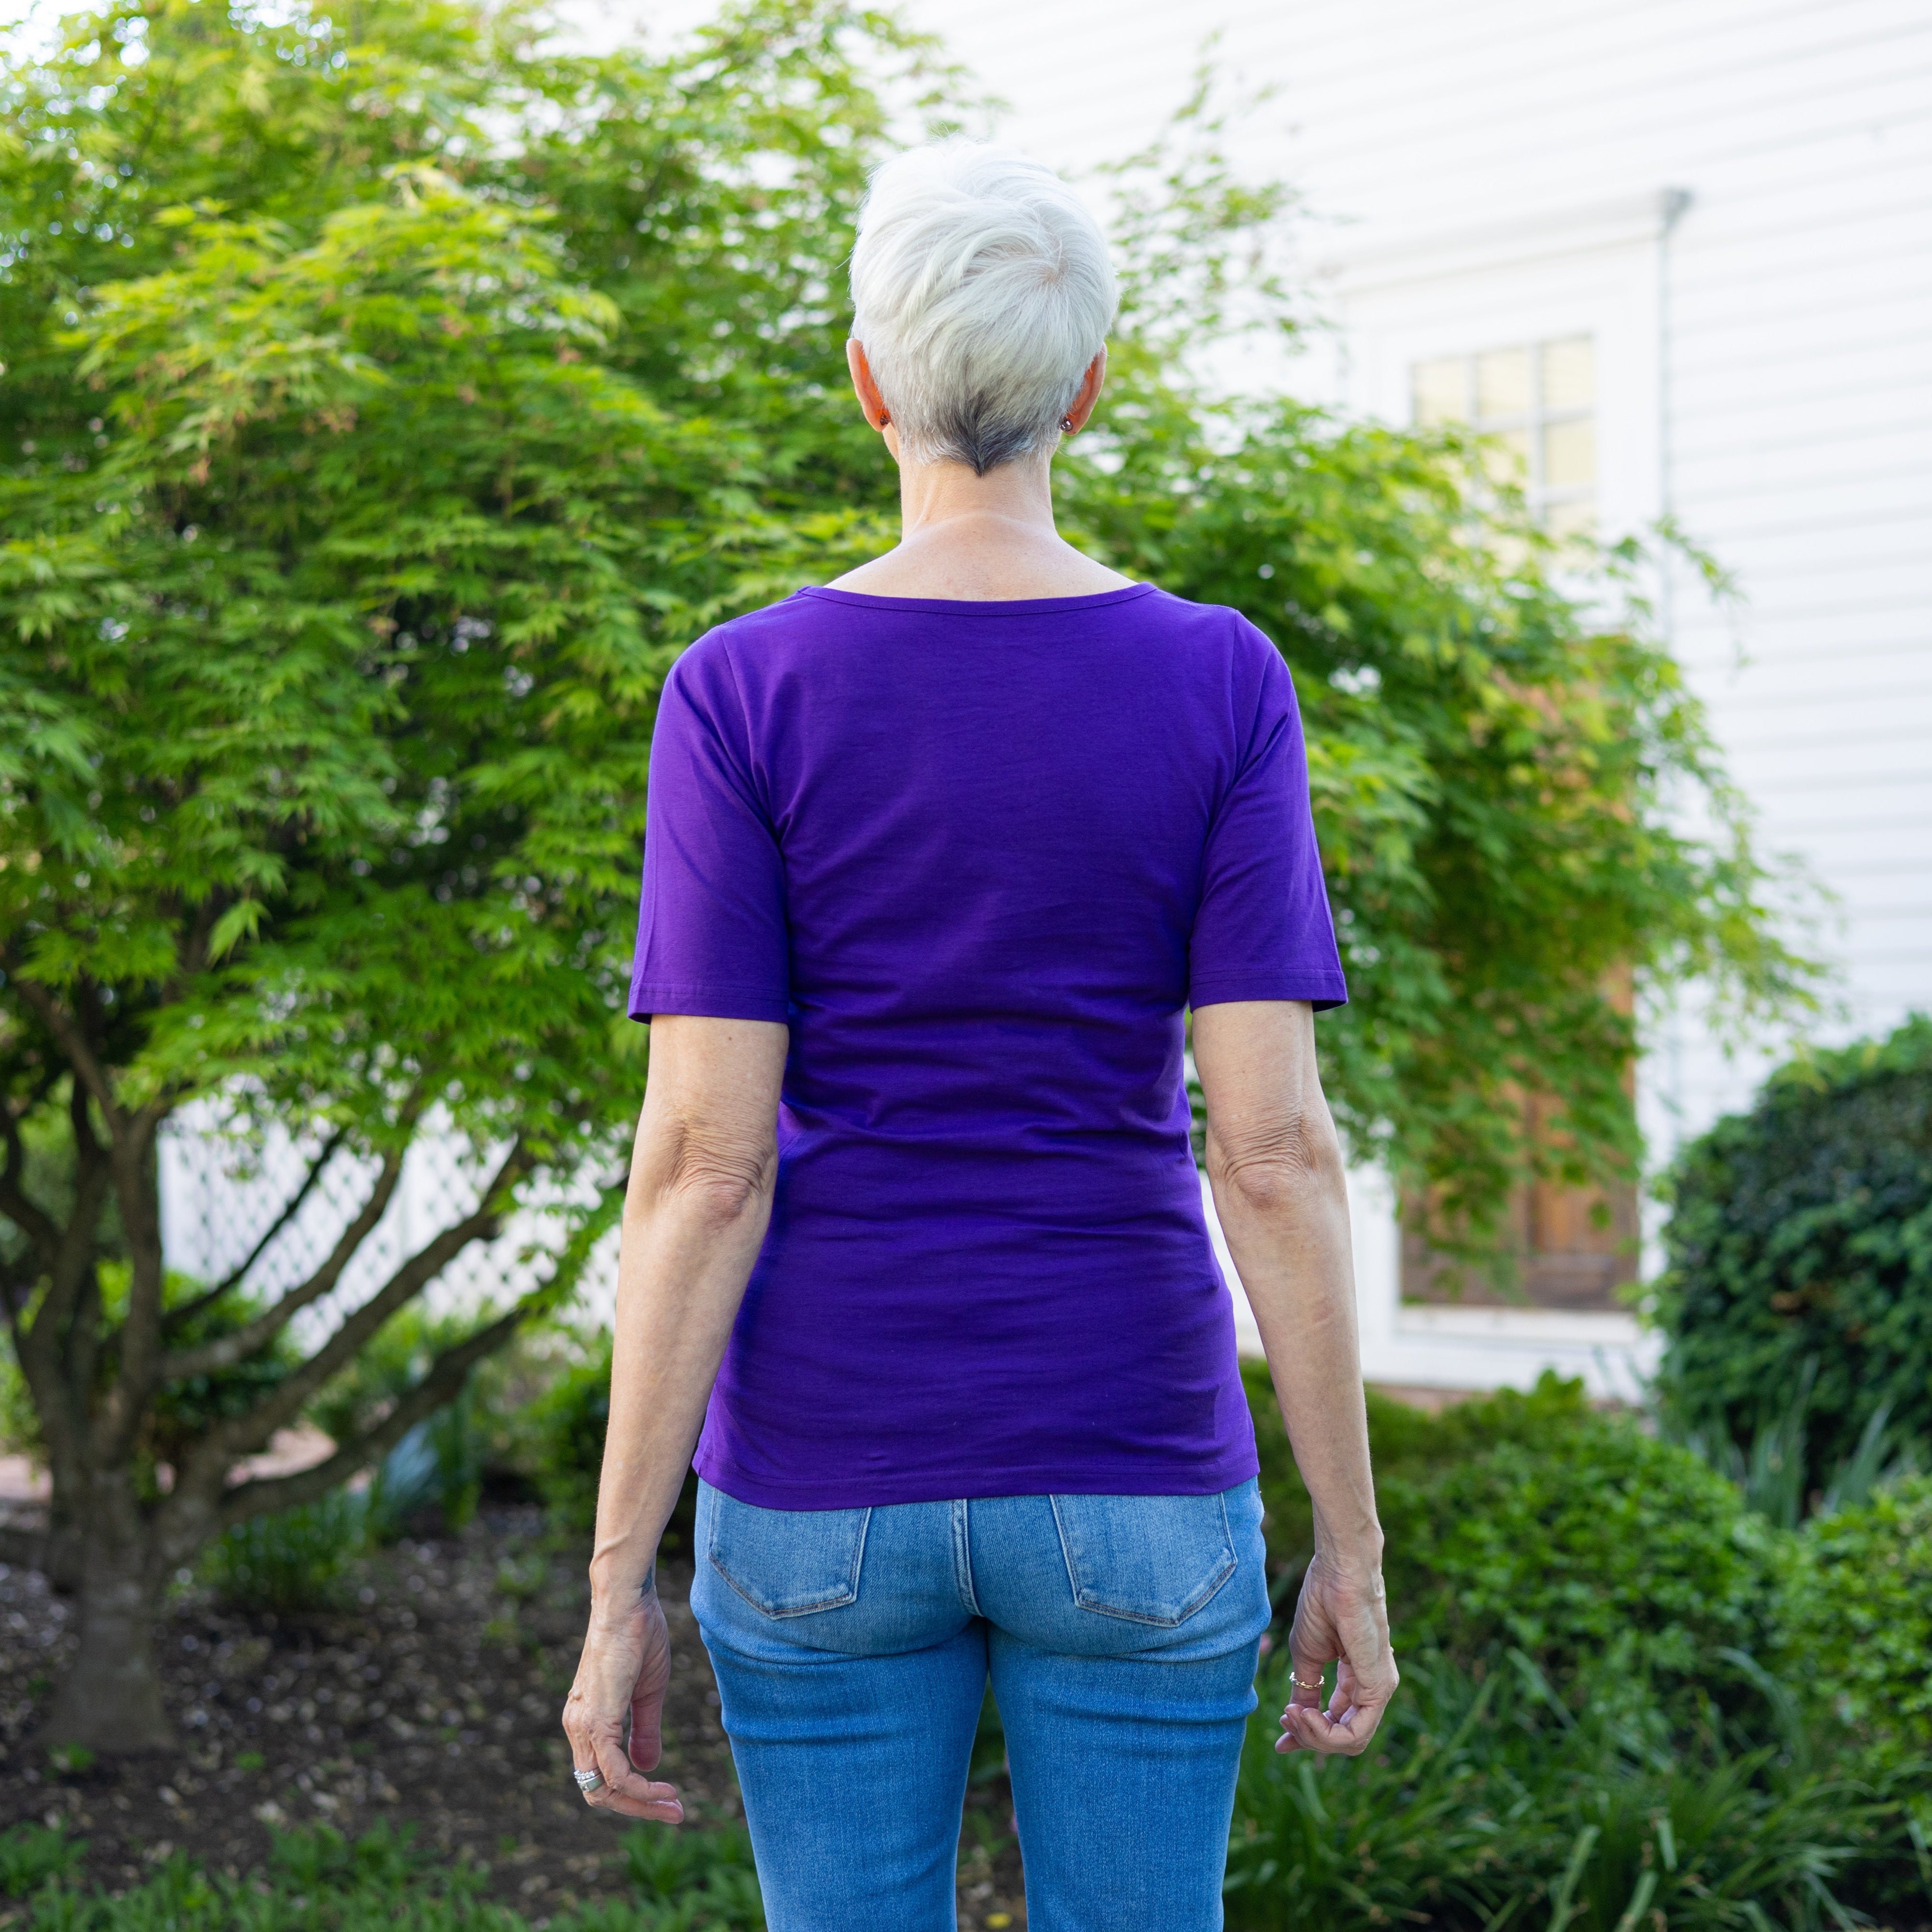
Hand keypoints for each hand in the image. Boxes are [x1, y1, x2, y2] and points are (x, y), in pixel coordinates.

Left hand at [562, 1588, 684, 1821]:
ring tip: (674, 1805)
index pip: (601, 1777)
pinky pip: (614, 1771)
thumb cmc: (638, 1637)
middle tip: (675, 1812)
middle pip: (598, 1792)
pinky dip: (639, 1788)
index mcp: (587, 1721)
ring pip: (603, 1789)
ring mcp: (583, 1726)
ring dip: (640, 1804)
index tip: (669, 1799)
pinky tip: (662, 1788)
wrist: (627, 1603)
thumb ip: (644, 1731)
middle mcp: (577, 1728)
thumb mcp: (647, 1692)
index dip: (633, 1795)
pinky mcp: (597, 1719)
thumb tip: (647, 1768)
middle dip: (637, 1808)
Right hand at [1277, 1551, 1397, 1755]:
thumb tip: (1294, 1719)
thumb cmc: (1322, 1602)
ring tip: (1292, 1715)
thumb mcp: (1306, 1655)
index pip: (1338, 1723)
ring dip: (1315, 1736)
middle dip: (1310, 1739)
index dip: (1308, 1736)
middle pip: (1344, 1738)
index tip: (1281, 1738)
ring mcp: (1379, 1689)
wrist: (1337, 1572)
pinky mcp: (1379, 1687)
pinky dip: (1325, 1733)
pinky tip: (1304, 1715)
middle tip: (1285, 1722)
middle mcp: (1372, 1688)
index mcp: (1356, 1678)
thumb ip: (1305, 1689)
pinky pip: (1356, 1732)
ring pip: (1351, 1742)